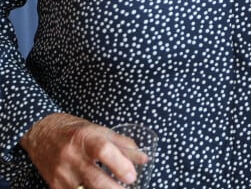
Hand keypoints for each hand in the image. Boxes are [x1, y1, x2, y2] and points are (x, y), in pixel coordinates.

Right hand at [20, 113, 138, 187]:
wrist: (41, 133)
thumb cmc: (75, 131)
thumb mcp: (99, 131)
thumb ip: (122, 145)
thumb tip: (144, 159)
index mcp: (85, 137)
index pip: (104, 151)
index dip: (120, 165)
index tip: (132, 176)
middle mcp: (72, 156)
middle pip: (96, 179)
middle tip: (127, 188)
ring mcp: (62, 174)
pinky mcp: (54, 187)